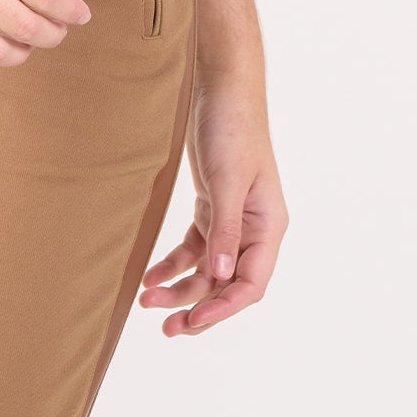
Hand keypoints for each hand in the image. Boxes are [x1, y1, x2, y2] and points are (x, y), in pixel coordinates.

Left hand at [138, 70, 287, 334]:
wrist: (221, 88)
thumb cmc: (232, 128)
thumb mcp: (227, 180)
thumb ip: (226, 230)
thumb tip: (222, 278)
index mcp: (268, 226)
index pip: (250, 284)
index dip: (222, 308)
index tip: (192, 322)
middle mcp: (254, 229)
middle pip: (227, 283)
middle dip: (197, 307)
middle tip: (166, 329)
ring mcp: (233, 218)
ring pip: (208, 268)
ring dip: (180, 287)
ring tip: (148, 302)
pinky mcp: (212, 205)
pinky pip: (195, 246)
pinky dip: (174, 262)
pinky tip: (152, 274)